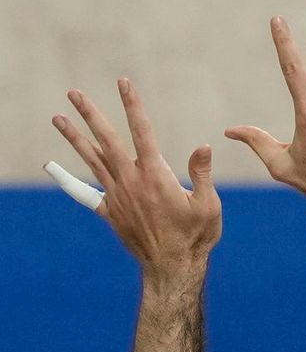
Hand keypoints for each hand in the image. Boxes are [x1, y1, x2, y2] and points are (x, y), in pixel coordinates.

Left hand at [48, 79, 220, 278]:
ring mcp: (117, 197)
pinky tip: (51, 166)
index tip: (124, 82)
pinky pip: (84, 193)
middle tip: (74, 93)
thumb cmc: (196, 236)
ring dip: (74, 137)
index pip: (142, 130)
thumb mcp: (208, 204)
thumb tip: (203, 145)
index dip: (133, 104)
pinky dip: (66, 179)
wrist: (173, 269)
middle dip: (91, 114)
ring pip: (92, 160)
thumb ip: (202, 173)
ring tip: (58, 117)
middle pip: (107, 140)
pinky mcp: (110, 212)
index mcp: (156, 175)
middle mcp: (131, 182)